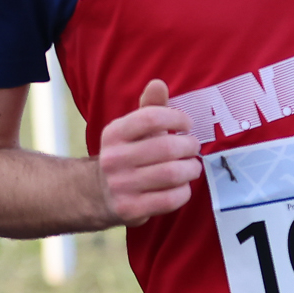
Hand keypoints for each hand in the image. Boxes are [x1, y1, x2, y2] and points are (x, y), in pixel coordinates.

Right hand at [95, 78, 200, 224]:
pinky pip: (169, 199)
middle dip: (189, 146)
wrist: (99, 194)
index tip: (186, 125)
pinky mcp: (130, 209)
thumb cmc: (127, 154)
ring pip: (171, 174)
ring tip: (193, 167)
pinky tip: (183, 186)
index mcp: (114, 133)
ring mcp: (121, 186)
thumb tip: (159, 83)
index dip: (177, 118)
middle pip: (166, 148)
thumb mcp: (132, 129)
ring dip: (190, 169)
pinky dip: (184, 192)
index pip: (151, 117)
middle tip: (194, 148)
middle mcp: (114, 158)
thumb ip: (149, 107)